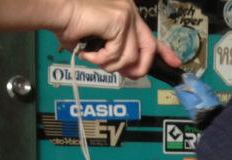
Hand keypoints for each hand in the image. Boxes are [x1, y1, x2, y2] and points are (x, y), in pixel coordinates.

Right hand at [55, 0, 180, 77]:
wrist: (58, 12)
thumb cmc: (70, 24)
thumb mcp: (97, 42)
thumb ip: (114, 52)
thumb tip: (126, 69)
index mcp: (126, 14)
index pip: (150, 36)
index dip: (164, 51)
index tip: (174, 63)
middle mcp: (130, 11)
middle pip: (148, 47)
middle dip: (140, 68)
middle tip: (127, 75)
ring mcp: (126, 15)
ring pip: (130, 57)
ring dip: (110, 65)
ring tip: (93, 58)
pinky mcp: (120, 21)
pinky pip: (118, 55)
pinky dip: (102, 60)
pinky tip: (89, 52)